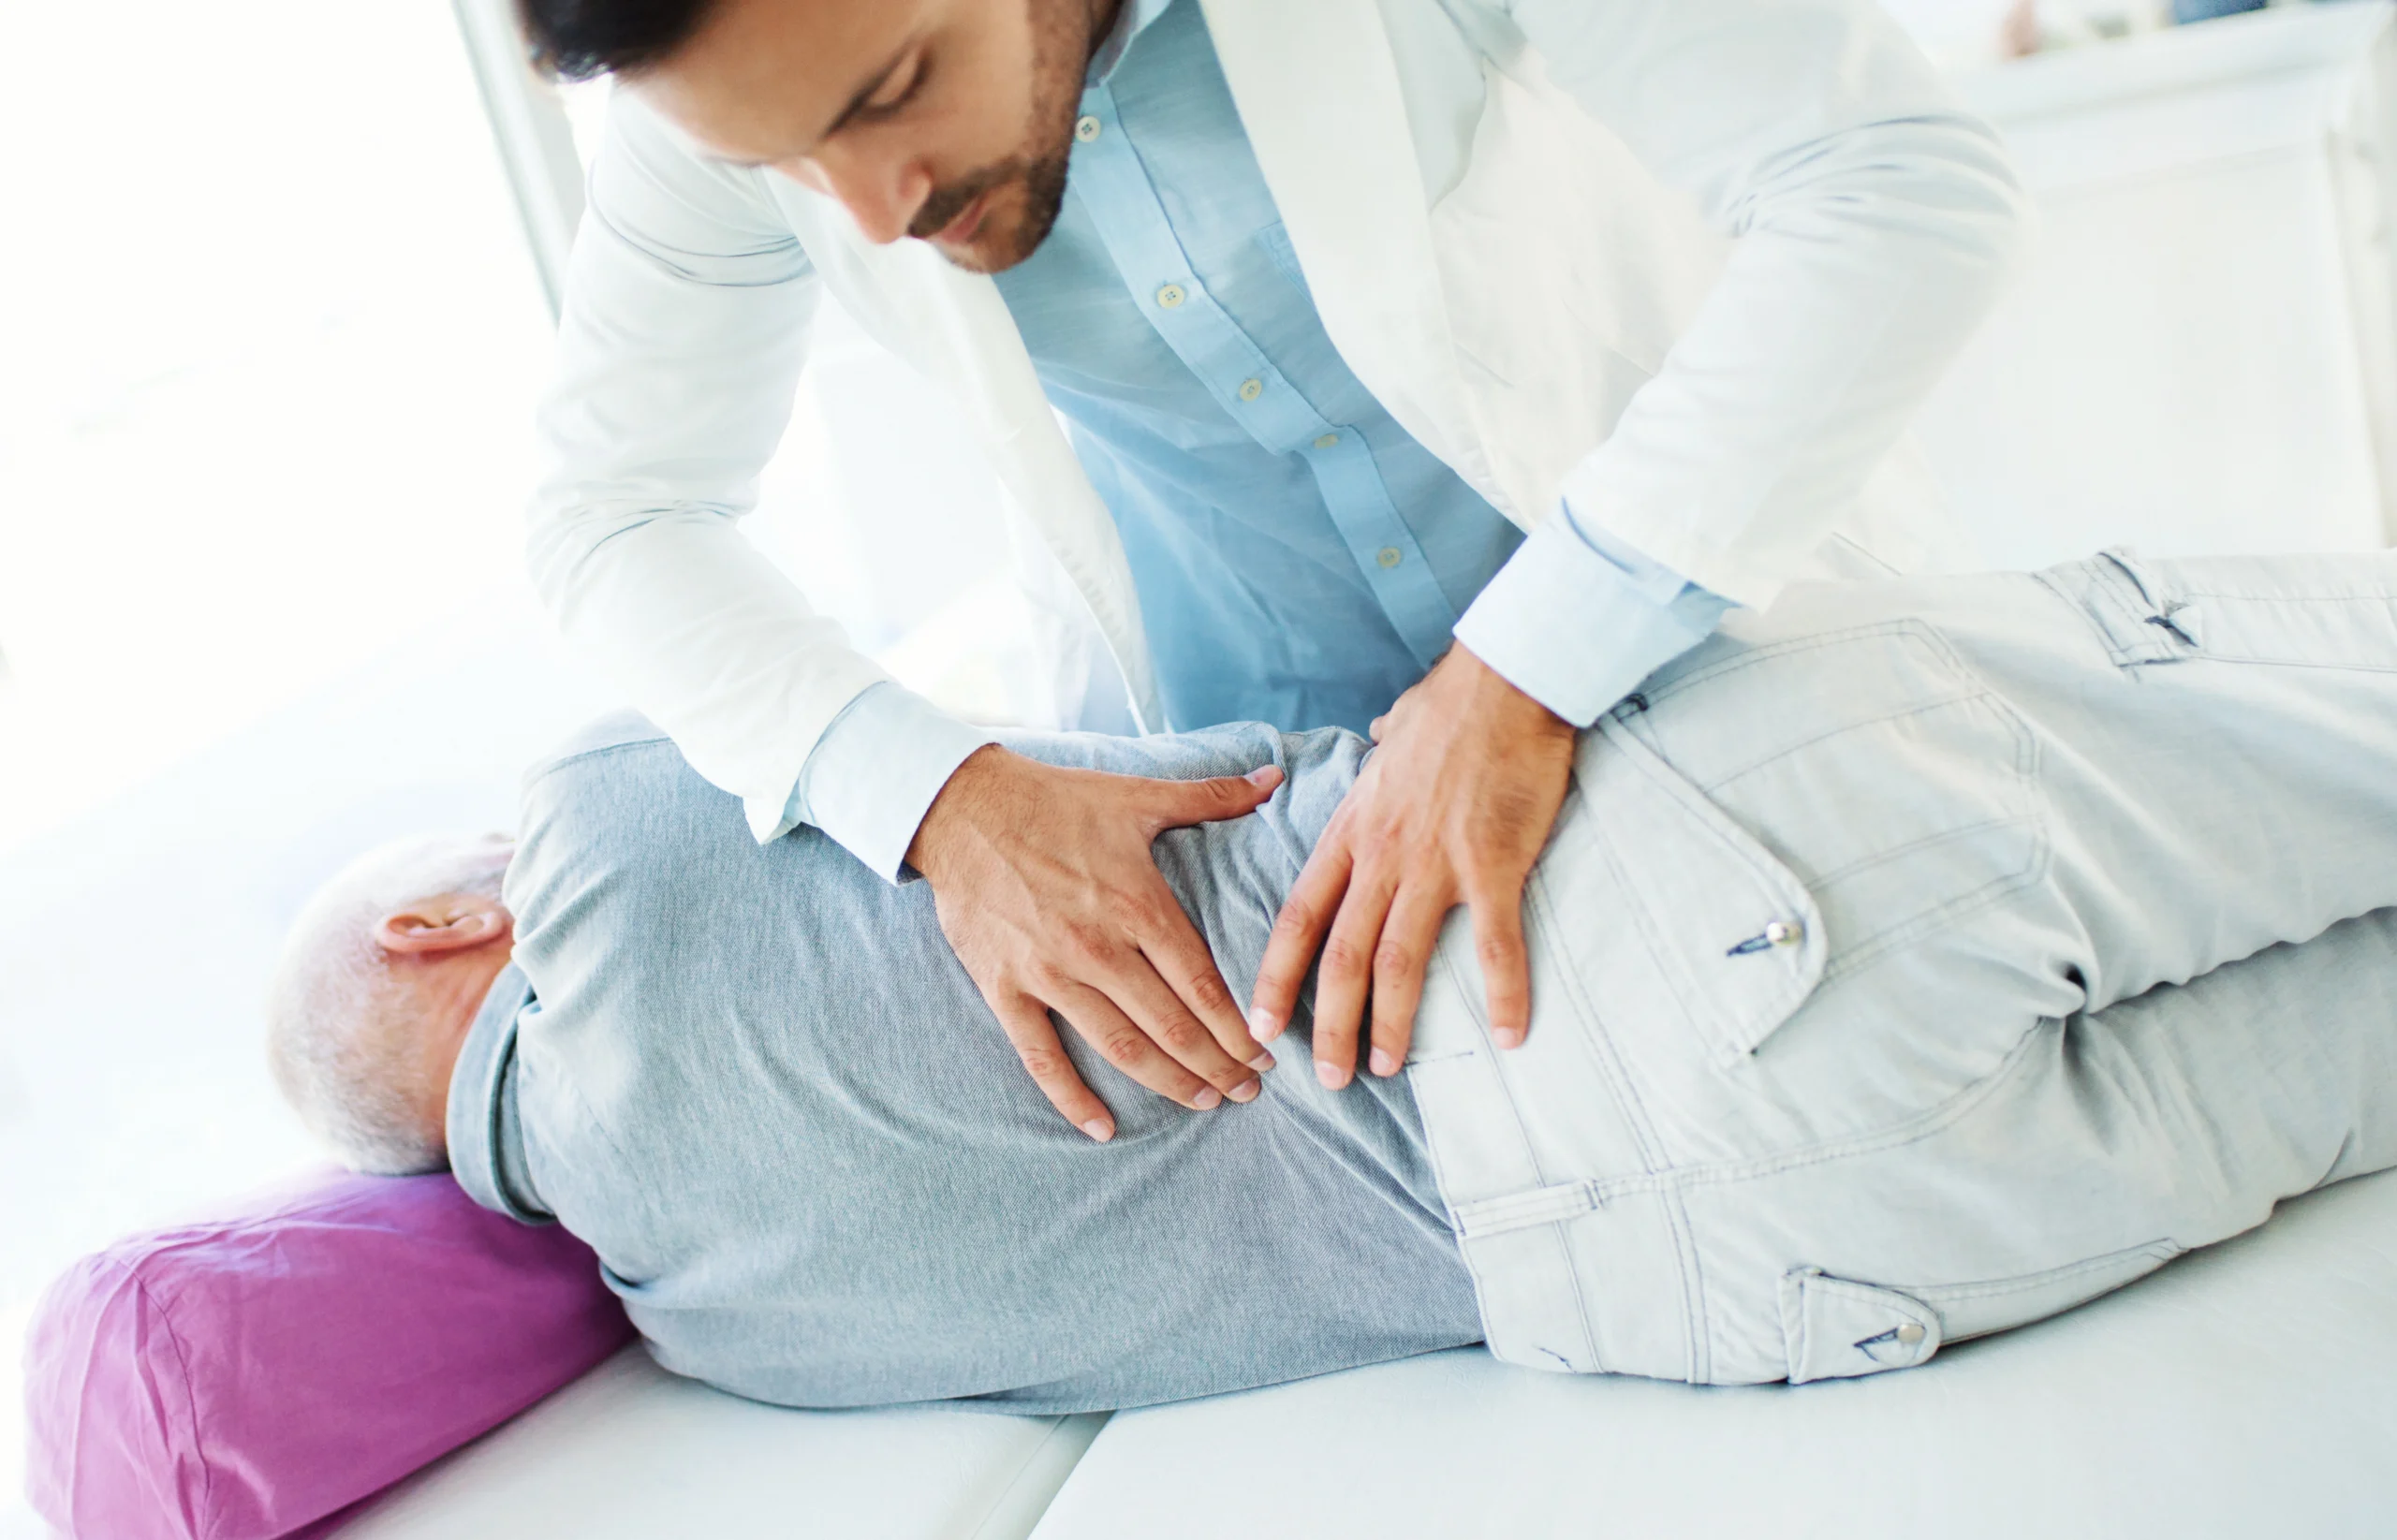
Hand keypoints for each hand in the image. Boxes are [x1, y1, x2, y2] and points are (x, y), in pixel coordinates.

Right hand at [906, 746, 1286, 1140]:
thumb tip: (1274, 777)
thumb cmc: (1055, 801)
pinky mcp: (1005, 988)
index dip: (1237, 1029)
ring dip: (1168, 1082)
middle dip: (1217, 1065)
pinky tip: (1103, 1128)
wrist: (962, 808)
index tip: (1264, 1058)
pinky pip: (1041, 1056)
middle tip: (1247, 1092)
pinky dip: (1072, 1098)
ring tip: (1203, 1102)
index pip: (1202, 984)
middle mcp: (1099, 947)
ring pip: (1121, 1047)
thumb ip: (1212, 795)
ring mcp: (1050, 973)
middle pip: (1173, 1026)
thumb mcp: (1138, 794)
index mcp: (1138, 904)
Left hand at [1248, 644, 1574, 1086]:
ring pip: (1399, 961)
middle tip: (1329, 1079)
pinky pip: (1495, 946)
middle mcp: (1382, 854)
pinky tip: (1509, 1037)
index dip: (1276, 976)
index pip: (1299, 915)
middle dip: (1329, 1024)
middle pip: (1340, 956)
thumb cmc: (1453, 704)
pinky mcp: (1492, 865)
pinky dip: (1503, 995)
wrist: (1505, 680)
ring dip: (1392, 1023)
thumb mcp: (1395, 733)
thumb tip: (1379, 733)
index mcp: (1353, 829)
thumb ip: (1380, 751)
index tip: (1261, 1024)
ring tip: (1388, 1068)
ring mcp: (1435, 863)